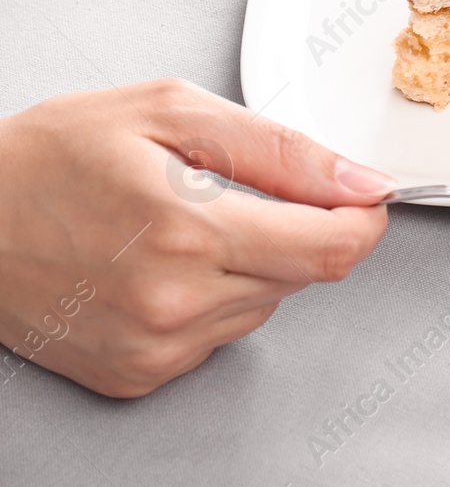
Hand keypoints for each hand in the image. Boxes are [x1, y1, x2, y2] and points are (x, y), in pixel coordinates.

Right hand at [0, 80, 390, 397]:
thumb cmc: (49, 158)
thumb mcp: (170, 112)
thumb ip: (281, 149)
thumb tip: (360, 180)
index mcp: (188, 229)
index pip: (332, 248)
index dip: (363, 218)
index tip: (363, 197)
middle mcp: (174, 301)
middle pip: (304, 274)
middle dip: (296, 229)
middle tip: (236, 193)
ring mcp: (155, 346)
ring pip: (266, 304)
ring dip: (253, 263)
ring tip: (184, 225)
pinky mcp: (138, 374)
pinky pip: (221, 335)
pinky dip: (213, 297)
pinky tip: (163, 265)